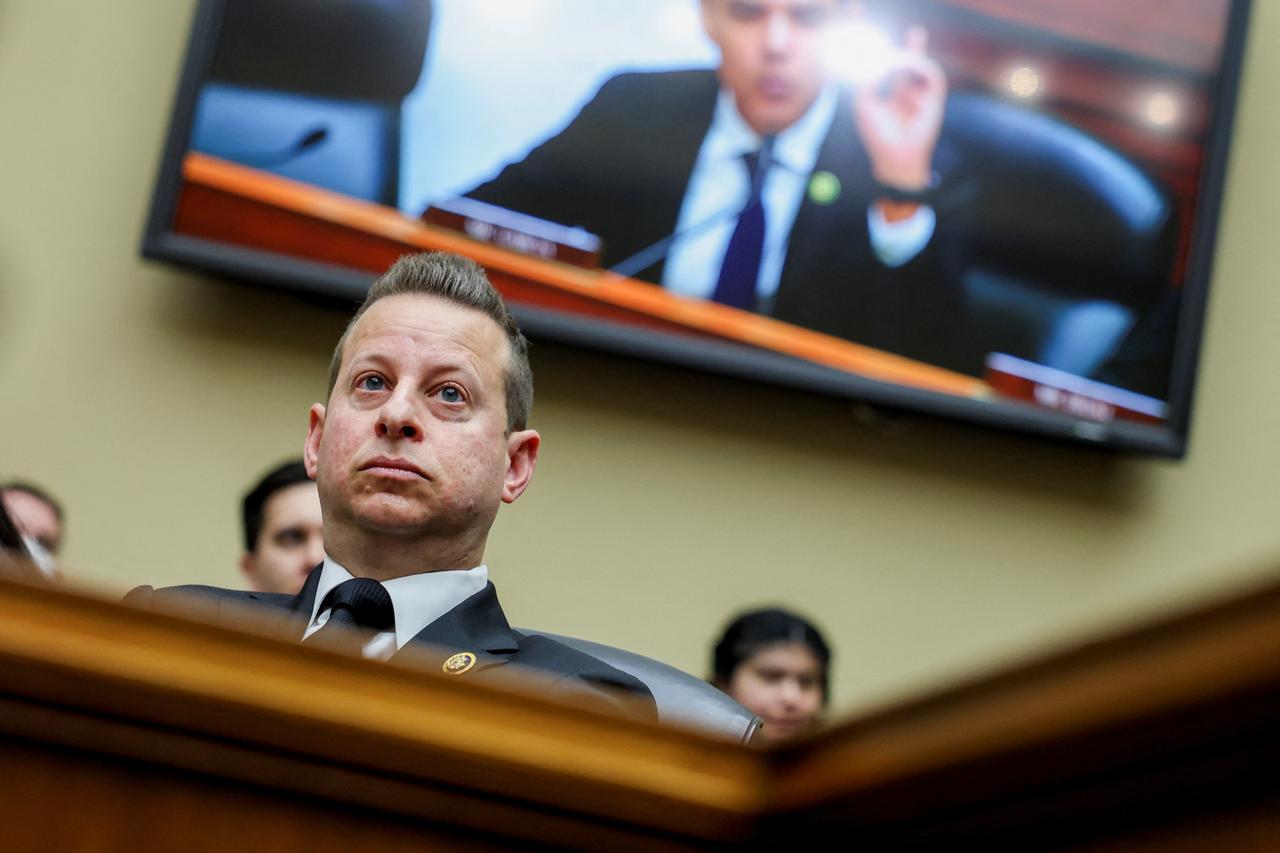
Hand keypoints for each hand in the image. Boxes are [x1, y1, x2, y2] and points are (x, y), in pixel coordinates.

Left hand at [853, 26, 947, 193]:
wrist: (894, 157)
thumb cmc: (877, 135)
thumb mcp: (865, 103)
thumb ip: (867, 80)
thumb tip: (875, 61)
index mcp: (897, 99)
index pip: (899, 72)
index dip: (895, 58)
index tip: (884, 50)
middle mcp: (913, 97)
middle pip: (917, 66)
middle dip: (916, 49)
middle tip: (916, 32)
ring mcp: (925, 99)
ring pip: (925, 68)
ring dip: (914, 57)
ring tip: (900, 56)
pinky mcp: (935, 101)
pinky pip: (934, 75)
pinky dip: (922, 66)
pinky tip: (909, 63)